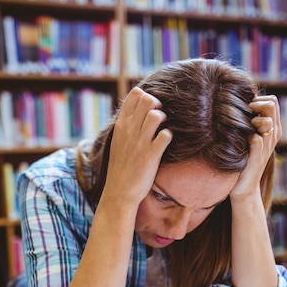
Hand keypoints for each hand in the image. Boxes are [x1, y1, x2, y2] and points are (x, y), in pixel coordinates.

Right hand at [103, 87, 171, 206]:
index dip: (147, 96)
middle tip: (159, 118)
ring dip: (164, 119)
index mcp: (121, 125)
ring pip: (156, 115)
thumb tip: (139, 110)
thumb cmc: (121, 167)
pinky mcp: (150, 156)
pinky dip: (168, 137)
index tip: (149, 109)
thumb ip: (127, 124)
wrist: (119, 192)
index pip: (135, 94)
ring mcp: (140, 143)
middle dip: (158, 105)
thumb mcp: (118, 141)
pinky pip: (165, 136)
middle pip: (148, 100)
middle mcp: (129, 131)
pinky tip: (164, 144)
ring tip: (161, 130)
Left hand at [230, 94, 281, 200]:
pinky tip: (237, 141)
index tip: (243, 110)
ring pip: (266, 121)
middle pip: (271, 105)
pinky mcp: (257, 158)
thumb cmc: (241, 160)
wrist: (243, 188)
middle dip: (255, 105)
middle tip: (241, 117)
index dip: (256, 100)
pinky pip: (256, 139)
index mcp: (273, 128)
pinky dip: (247, 136)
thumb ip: (248, 121)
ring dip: (251, 121)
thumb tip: (237, 102)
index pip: (272, 101)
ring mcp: (267, 146)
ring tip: (240, 130)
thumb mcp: (246, 137)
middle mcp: (273, 135)